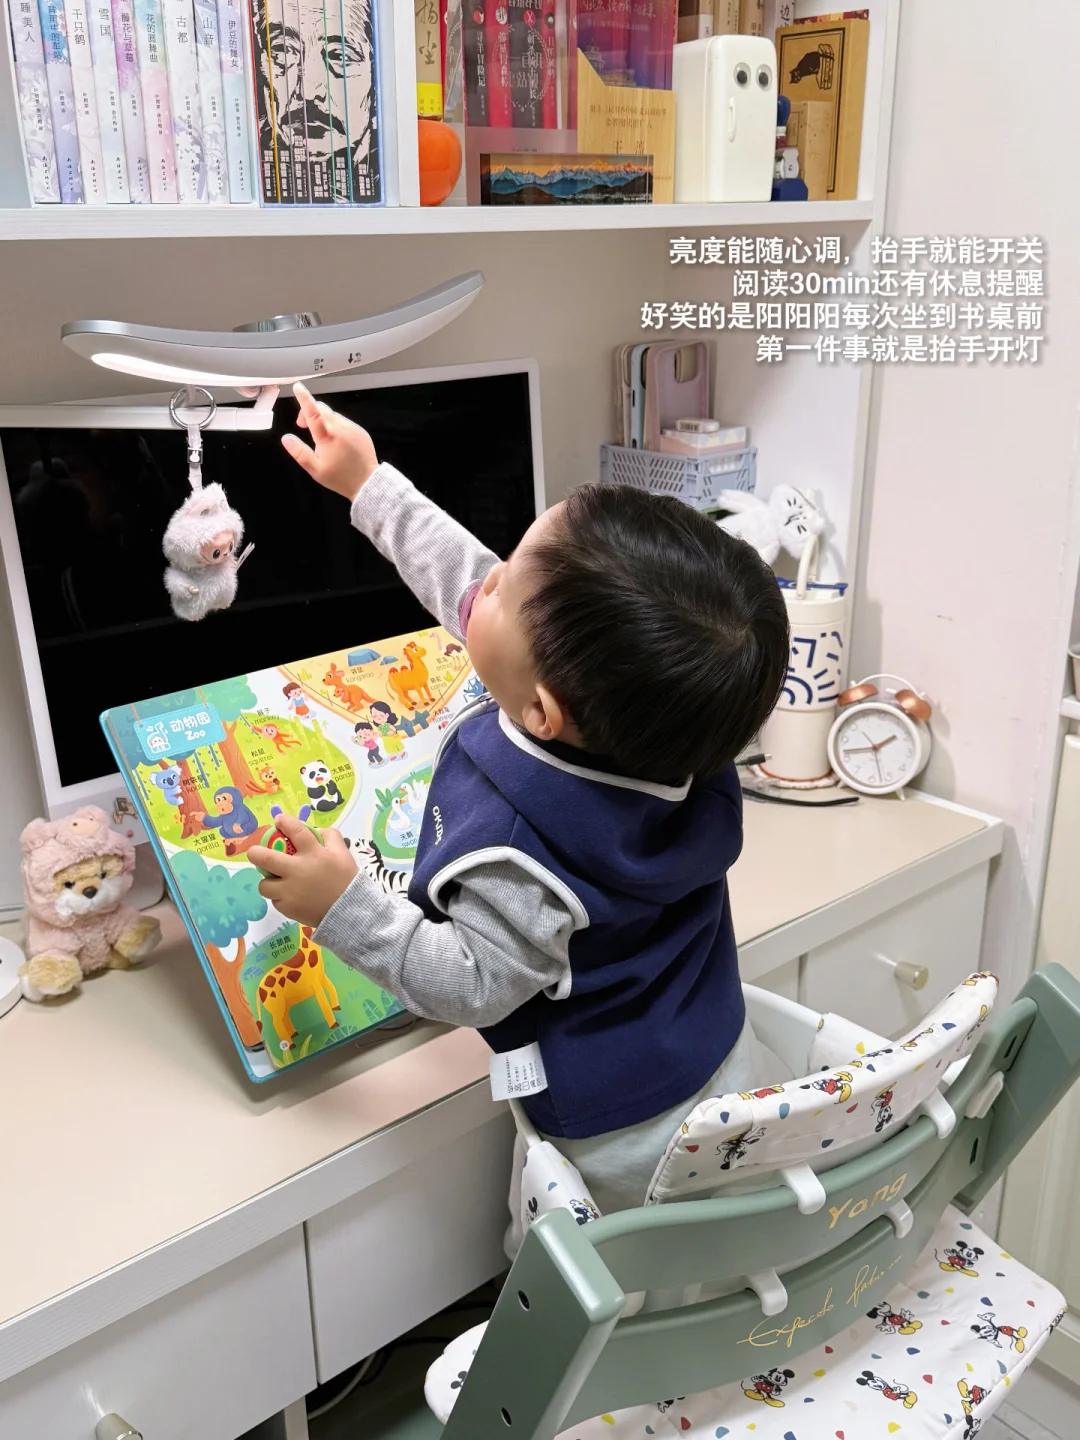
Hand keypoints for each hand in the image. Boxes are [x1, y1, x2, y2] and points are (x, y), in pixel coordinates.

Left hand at [248, 814, 357, 927]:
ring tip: (277, 881)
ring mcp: (290, 891)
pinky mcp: (287, 908)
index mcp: (313, 853)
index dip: (284, 822)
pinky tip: (290, 895)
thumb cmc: (346, 879)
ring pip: (264, 885)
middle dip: (255, 853)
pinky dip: (280, 896)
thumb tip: (314, 831)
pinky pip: (275, 900)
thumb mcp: (343, 852)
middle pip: (266, 859)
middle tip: (254, 852)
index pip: (295, 831)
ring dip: (269, 881)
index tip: (279, 820)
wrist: (350, 910)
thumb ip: (329, 836)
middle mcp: (297, 870)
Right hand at [281, 383, 379, 501]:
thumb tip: (286, 438)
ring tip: (322, 440)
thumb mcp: (315, 469)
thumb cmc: (340, 478)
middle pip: (322, 409)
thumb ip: (299, 452)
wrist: (367, 482)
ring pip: (333, 416)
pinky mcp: (360, 431)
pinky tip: (337, 443)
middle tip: (303, 426)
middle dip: (309, 413)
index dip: (304, 398)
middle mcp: (341, 428)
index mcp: (327, 436)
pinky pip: (344, 423)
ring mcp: (352, 428)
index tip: (298, 387)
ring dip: (324, 421)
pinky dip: (336, 427)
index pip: (313, 411)